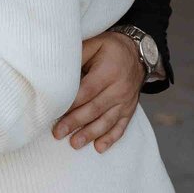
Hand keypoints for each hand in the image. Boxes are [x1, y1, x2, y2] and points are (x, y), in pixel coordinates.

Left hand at [52, 31, 143, 152]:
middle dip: (75, 122)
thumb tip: (57, 71)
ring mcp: (126, 101)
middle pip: (95, 108)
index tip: (55, 112)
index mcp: (109, 71)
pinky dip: (111, 138)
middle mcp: (120, 88)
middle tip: (58, 133)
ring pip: (107, 121)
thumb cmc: (110, 48)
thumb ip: (77, 56)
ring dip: (90, 134)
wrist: (138, 52)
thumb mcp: (94, 44)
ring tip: (75, 144)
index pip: (87, 91)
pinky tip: (99, 148)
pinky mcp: (130, 109)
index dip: (72, 103)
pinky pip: (121, 126)